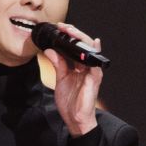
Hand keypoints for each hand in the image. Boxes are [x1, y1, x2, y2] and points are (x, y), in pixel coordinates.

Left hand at [39, 20, 102, 136]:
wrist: (75, 118)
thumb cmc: (70, 101)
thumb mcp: (61, 79)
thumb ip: (58, 64)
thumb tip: (50, 51)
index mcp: (80, 66)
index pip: (76, 47)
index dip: (69, 36)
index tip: (60, 28)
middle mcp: (87, 67)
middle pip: (84, 45)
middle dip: (75, 34)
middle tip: (64, 27)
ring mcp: (92, 72)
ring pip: (90, 50)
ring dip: (81, 39)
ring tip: (71, 31)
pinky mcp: (94, 79)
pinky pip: (95, 63)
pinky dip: (94, 52)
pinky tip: (93, 43)